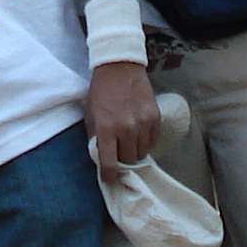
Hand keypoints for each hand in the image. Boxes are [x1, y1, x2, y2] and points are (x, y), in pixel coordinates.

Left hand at [86, 61, 160, 177]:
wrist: (119, 68)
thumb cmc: (100, 92)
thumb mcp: (90, 116)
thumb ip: (95, 139)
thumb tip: (101, 159)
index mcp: (106, 129)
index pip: (110, 164)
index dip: (109, 175)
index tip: (110, 178)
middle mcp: (126, 129)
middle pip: (129, 160)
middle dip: (122, 160)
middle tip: (118, 153)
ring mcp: (143, 123)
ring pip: (142, 152)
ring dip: (134, 151)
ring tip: (128, 141)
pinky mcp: (155, 118)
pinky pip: (152, 140)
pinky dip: (145, 141)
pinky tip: (137, 132)